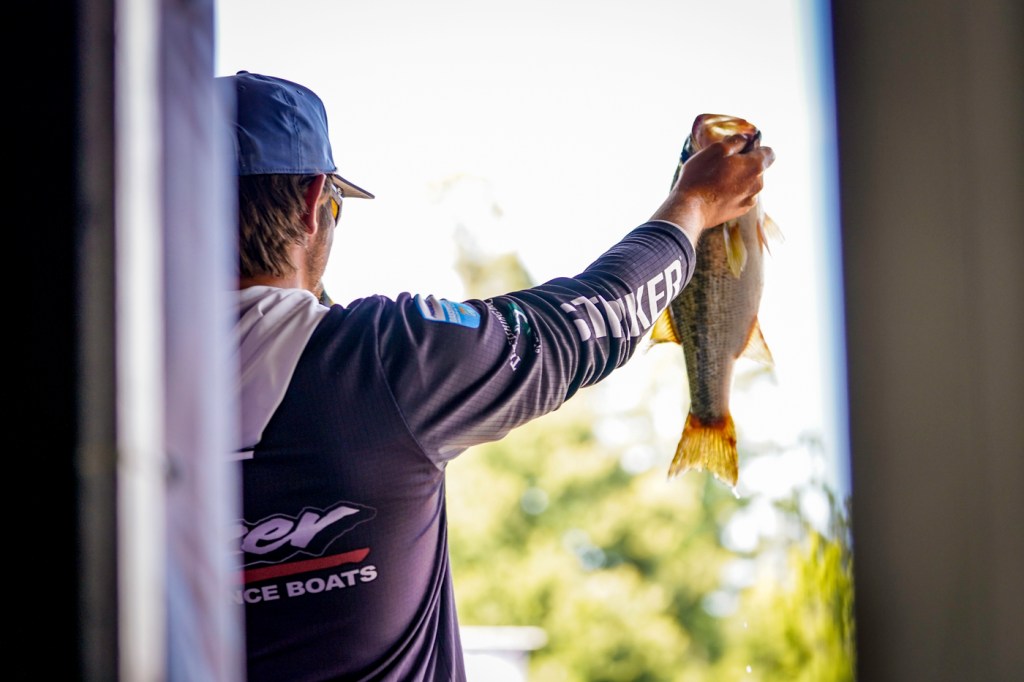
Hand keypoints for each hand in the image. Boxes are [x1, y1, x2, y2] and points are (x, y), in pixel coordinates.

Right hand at [651, 133, 774, 244]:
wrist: (689, 209)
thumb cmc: (701, 177)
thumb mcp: (716, 149)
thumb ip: (735, 141)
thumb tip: (745, 139)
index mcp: (755, 166)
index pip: (769, 152)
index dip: (756, 147)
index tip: (740, 149)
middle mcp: (758, 184)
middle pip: (757, 168)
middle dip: (744, 163)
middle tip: (721, 164)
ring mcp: (749, 200)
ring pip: (748, 182)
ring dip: (738, 178)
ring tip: (716, 180)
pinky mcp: (739, 211)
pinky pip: (741, 196)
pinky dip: (733, 192)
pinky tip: (716, 193)